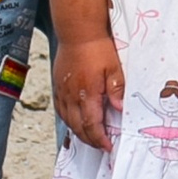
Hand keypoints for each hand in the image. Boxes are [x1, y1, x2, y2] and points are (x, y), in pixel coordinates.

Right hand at [52, 34, 124, 154]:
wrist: (77, 31)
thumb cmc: (97, 47)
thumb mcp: (114, 67)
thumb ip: (117, 89)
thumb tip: (119, 109)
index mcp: (87, 93)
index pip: (92, 125)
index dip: (99, 139)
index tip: (108, 146)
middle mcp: (72, 96)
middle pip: (78, 127)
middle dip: (90, 140)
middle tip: (101, 146)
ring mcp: (62, 91)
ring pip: (68, 120)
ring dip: (79, 132)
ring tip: (90, 137)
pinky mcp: (58, 86)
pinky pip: (61, 110)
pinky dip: (68, 120)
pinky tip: (75, 121)